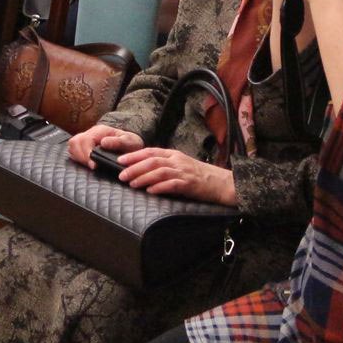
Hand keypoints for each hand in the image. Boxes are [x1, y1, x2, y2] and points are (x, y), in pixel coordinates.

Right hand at [68, 123, 144, 167]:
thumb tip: (103, 143)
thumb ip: (118, 142)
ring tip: (88, 165)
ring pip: (72, 145)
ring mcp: (86, 138)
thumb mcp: (129, 141)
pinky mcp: (84, 145)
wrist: (130, 142)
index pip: (86, 139)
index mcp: (100, 131)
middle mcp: (90, 133)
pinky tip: (85, 163)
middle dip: (80, 156)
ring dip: (77, 156)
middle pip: (75, 141)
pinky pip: (73, 149)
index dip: (87, 153)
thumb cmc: (130, 142)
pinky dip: (76, 157)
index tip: (93, 165)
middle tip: (91, 167)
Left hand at [113, 147, 236, 203]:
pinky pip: (172, 184)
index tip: (120, 160)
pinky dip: (160, 187)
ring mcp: (184, 172)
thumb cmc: (199, 175)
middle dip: (134, 167)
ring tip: (132, 183)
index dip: (134, 155)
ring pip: (159, 172)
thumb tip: (142, 167)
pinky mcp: (190, 184)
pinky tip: (150, 191)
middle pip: (152, 161)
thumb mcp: (180, 164)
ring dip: (143, 177)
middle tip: (121, 174)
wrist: (222, 183)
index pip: (150, 152)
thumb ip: (164, 164)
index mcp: (173, 154)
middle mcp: (177, 161)